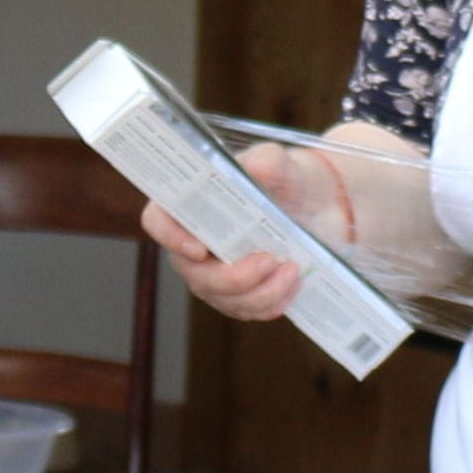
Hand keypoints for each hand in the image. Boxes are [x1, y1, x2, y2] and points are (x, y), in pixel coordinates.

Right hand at [140, 143, 350, 326]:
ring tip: (291, 271)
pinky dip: (271, 303)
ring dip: (259, 293)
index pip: (158, 221)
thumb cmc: (285, 180)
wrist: (314, 208)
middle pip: (194, 273)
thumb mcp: (281, 163)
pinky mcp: (237, 296)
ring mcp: (212, 274)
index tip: (199, 249)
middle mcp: (191, 243)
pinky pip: (245, 311)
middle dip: (233, 277)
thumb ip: (268, 161)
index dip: (170, 238)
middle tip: (270, 260)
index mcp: (189, 203)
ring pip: (222, 298)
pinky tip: (292, 285)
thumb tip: (258, 167)